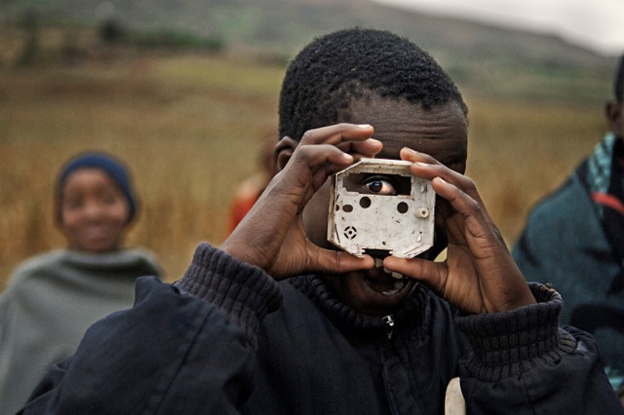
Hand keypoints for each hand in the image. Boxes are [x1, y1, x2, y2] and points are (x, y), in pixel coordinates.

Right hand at [221, 124, 379, 279]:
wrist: (246, 264)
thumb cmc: (270, 259)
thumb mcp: (313, 259)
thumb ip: (339, 260)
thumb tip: (366, 262)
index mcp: (297, 191)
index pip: (325, 162)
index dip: (347, 153)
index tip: (370, 155)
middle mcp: (292, 179)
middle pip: (322, 144)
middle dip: (350, 137)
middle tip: (377, 142)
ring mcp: (287, 179)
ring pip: (314, 141)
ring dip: (343, 134)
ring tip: (368, 136)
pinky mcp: (284, 184)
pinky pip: (307, 156)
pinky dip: (328, 152)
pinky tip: (348, 158)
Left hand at [383, 148, 535, 313]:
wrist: (502, 312)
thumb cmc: (475, 293)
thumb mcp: (437, 279)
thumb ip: (415, 268)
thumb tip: (386, 261)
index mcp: (456, 227)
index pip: (437, 194)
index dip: (421, 178)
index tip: (399, 165)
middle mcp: (468, 220)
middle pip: (448, 182)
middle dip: (427, 165)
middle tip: (403, 152)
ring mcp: (479, 224)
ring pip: (460, 187)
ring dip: (438, 172)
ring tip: (415, 161)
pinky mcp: (486, 233)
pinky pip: (470, 206)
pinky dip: (454, 192)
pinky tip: (438, 181)